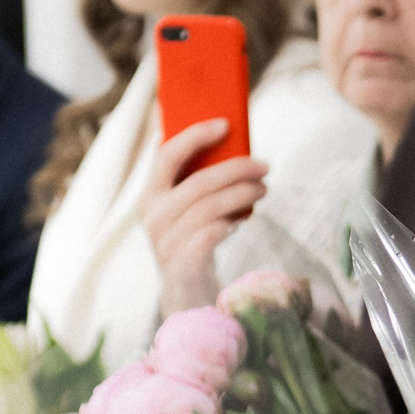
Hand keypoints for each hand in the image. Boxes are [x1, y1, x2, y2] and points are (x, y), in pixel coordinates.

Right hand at [143, 118, 268, 316]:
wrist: (184, 290)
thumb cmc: (190, 237)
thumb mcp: (183, 208)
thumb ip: (193, 179)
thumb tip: (225, 138)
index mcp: (149, 194)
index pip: (166, 155)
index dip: (195, 136)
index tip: (225, 123)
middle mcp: (153, 216)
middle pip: (199, 182)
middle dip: (237, 169)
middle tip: (264, 165)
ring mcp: (165, 241)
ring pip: (211, 207)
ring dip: (243, 194)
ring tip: (263, 189)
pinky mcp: (183, 263)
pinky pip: (211, 235)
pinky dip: (231, 223)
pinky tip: (243, 219)